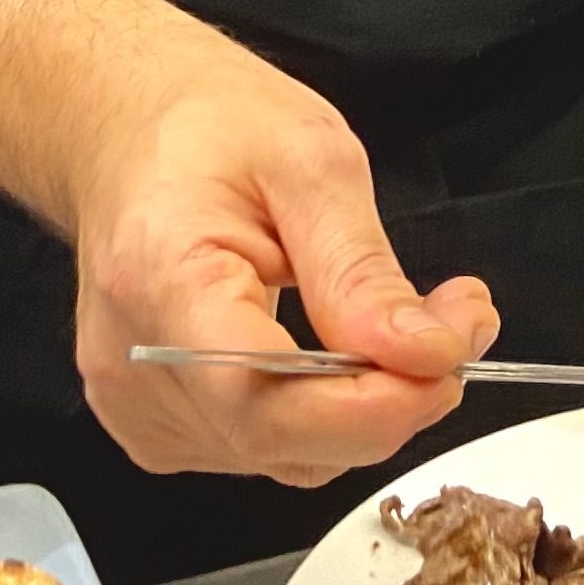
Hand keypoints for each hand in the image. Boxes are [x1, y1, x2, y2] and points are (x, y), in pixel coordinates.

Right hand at [66, 40, 498, 483]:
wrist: (126, 129)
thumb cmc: (205, 127)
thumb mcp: (309, 157)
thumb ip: (360, 267)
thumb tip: (424, 354)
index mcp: (160, 280)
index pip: (263, 401)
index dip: (371, 406)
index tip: (448, 358)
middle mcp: (134, 362)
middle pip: (282, 441)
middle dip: (392, 399)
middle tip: (457, 325)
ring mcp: (135, 405)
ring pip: (284, 457)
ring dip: (365, 408)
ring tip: (408, 324)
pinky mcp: (154, 423)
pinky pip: (261, 448)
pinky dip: (322, 414)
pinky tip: (342, 353)